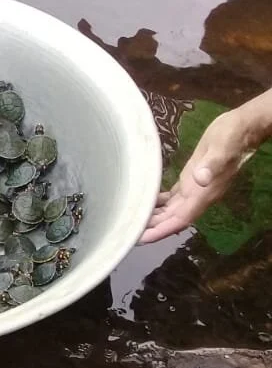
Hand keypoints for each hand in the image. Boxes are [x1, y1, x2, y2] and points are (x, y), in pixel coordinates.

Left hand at [140, 109, 255, 242]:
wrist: (241, 129)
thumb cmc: (231, 138)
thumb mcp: (221, 149)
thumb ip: (212, 165)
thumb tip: (201, 178)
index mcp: (203, 194)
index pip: (179, 220)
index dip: (161, 231)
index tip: (141, 239)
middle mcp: (198, 196)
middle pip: (171, 219)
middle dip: (151, 228)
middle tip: (127, 232)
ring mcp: (194, 189)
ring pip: (171, 211)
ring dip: (153, 217)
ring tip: (130, 220)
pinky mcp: (190, 180)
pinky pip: (172, 198)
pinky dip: (158, 203)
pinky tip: (144, 202)